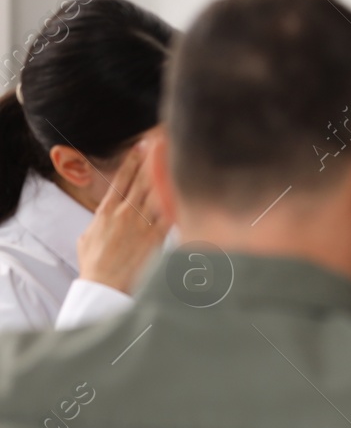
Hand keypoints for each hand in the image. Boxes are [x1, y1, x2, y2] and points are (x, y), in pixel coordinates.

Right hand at [76, 139, 168, 293]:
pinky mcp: (155, 236)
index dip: (132, 161)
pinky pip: (169, 213)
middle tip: (163, 143)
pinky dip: (176, 199)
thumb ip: (101, 221)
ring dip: (166, 174)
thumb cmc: (95, 264)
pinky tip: (185, 185)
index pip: (121, 180)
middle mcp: (124, 213)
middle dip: (153, 160)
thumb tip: (106, 215)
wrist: (103, 284)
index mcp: (106, 211)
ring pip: (156, 192)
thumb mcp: (88, 236)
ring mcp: (140, 223)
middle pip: (142, 180)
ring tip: (175, 157)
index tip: (140, 147)